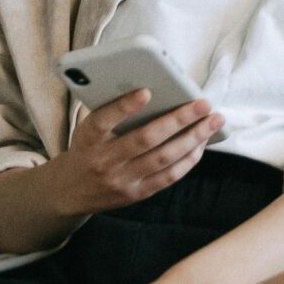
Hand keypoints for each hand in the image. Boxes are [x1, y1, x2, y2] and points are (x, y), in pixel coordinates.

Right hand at [45, 90, 222, 219]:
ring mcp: (121, 180)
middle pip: (145, 139)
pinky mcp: (136, 194)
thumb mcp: (87, 128)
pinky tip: (202, 142)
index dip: (124, 107)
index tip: (146, 91)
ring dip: (193, 138)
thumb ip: (111, 112)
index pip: (102, 121)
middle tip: (203, 103)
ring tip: (213, 121)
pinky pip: (168, 176)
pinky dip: (189, 158)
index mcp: (87, 139)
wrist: (70, 190)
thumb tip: (153, 90)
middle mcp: (103, 161)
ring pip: (163, 158)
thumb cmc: (87, 148)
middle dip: (178, 119)